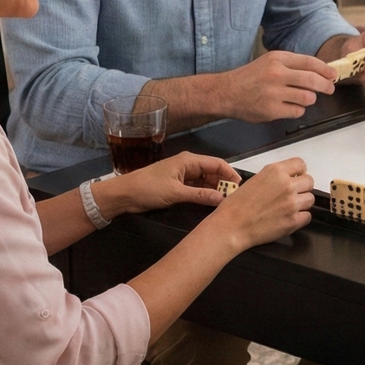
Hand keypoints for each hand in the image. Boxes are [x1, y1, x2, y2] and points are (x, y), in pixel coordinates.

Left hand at [94, 152, 239, 217]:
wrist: (124, 195)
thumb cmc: (148, 189)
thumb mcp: (176, 193)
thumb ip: (200, 195)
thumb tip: (223, 199)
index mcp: (189, 161)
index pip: (217, 164)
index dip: (230, 174)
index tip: (240, 188)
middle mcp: (188, 165)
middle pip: (213, 172)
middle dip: (224, 184)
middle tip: (235, 199)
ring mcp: (183, 176)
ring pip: (206, 181)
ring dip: (215, 190)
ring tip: (227, 203)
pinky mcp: (178, 186)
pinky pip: (197, 188)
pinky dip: (205, 194)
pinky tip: (212, 203)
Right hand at [215, 157, 314, 248]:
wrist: (232, 226)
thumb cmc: (236, 205)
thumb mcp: (255, 180)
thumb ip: (274, 178)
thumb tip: (287, 179)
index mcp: (276, 172)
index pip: (301, 164)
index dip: (299, 172)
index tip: (296, 178)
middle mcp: (287, 185)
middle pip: (309, 182)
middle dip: (302, 188)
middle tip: (292, 194)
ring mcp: (292, 204)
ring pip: (310, 199)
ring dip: (302, 203)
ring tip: (288, 207)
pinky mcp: (294, 221)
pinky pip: (307, 216)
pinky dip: (300, 218)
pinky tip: (288, 218)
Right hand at [222, 50, 335, 121]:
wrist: (226, 92)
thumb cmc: (250, 77)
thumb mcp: (269, 62)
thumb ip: (291, 65)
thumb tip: (319, 72)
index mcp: (277, 59)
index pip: (309, 62)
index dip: (325, 69)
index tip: (333, 74)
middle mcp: (276, 74)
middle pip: (312, 80)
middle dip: (326, 86)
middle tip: (329, 89)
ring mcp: (274, 93)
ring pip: (307, 97)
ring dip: (309, 99)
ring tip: (302, 98)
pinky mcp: (271, 110)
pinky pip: (297, 111)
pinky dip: (297, 110)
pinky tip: (289, 107)